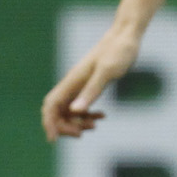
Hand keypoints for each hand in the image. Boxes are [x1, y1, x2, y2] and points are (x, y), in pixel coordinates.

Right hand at [42, 21, 140, 139]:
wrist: (127, 36)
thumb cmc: (118, 51)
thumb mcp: (107, 72)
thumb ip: (92, 91)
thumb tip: (75, 111)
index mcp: (72, 81)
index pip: (51, 105)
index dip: (49, 123)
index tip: (53, 139)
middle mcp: (73, 83)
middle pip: (57, 111)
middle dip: (66, 125)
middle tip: (83, 133)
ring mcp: (81, 84)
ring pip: (70, 110)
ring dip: (78, 121)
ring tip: (96, 125)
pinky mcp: (92, 84)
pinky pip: (82, 104)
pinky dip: (89, 113)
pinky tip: (103, 116)